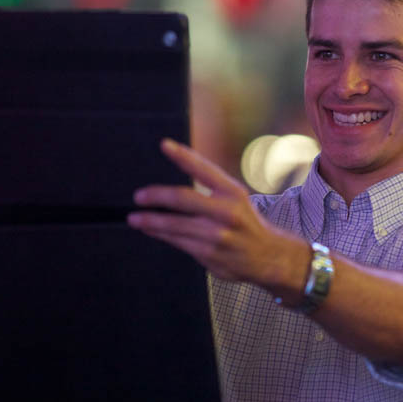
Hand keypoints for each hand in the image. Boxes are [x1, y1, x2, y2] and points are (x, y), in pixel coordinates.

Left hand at [128, 139, 308, 294]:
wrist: (268, 256)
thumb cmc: (245, 223)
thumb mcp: (235, 198)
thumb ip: (209, 187)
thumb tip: (175, 179)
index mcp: (233, 192)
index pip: (204, 169)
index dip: (183, 155)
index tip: (164, 145)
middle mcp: (226, 211)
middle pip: (183, 198)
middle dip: (156, 195)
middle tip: (139, 196)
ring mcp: (217, 234)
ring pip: (174, 224)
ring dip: (150, 220)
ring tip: (134, 217)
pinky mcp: (209, 253)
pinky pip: (177, 241)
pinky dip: (160, 234)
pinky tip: (150, 229)